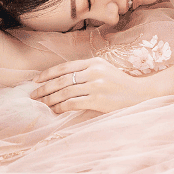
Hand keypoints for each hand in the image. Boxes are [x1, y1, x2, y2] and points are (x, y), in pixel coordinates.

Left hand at [31, 57, 146, 113]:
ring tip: (41, 105)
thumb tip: (60, 79)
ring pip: (64, 92)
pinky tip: (55, 111)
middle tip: (33, 96)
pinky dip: (60, 107)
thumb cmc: (120, 83)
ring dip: (50, 100)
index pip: (64, 67)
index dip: (47, 74)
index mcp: (94, 62)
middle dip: (44, 89)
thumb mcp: (104, 70)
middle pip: (61, 80)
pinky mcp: (97, 100)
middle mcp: (93, 72)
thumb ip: (86, 70)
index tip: (36, 81)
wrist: (140, 94)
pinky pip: (72, 104)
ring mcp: (96, 86)